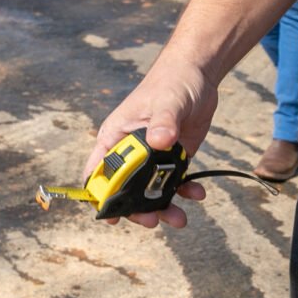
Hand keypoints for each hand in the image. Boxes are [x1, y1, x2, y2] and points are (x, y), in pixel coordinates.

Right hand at [83, 51, 219, 228]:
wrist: (197, 75)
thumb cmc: (172, 82)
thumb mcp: (168, 101)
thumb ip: (162, 122)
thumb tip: (159, 141)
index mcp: (116, 136)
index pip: (99, 171)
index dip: (100, 196)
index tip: (110, 216)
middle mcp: (131, 150)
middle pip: (126, 189)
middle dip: (138, 208)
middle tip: (153, 221)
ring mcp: (153, 156)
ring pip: (152, 190)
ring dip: (164, 207)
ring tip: (180, 219)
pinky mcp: (173, 158)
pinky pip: (175, 182)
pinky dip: (185, 192)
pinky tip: (198, 194)